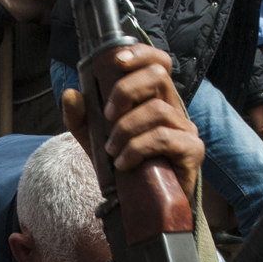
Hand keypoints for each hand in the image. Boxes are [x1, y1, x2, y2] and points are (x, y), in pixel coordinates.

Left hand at [60, 43, 204, 197]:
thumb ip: (82, 117)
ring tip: (113, 150)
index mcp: (155, 99)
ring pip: (157, 110)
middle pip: (158, 76)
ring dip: (126, 128)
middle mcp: (174, 109)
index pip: (158, 63)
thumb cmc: (126, 168)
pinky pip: (163, 137)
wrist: (142, 207)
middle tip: (108, 115)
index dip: (142, 54)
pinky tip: (125, 163)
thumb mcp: (95, 140)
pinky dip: (137, 148)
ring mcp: (185, 129)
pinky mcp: (191, 150)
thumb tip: (71, 94)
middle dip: (126, 90)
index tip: (117, 61)